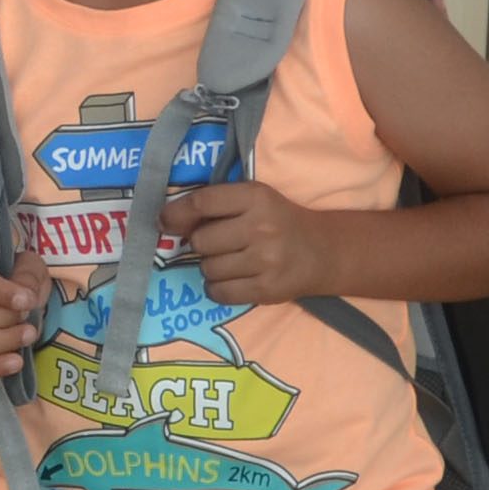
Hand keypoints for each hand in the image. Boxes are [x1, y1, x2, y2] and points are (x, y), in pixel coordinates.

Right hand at [0, 246, 48, 379]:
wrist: (19, 306)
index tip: (27, 301)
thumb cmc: (21, 282)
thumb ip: (27, 276)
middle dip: (3, 319)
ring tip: (29, 336)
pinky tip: (16, 363)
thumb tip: (24, 296)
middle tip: (29, 320)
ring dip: (2, 341)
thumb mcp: (30, 268)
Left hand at [159, 177, 337, 305]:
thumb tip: (166, 222)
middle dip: (202, 244)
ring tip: (234, 261)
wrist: (323, 252)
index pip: (201, 202)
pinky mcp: (268, 290)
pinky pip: (219, 292)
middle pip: (200, 241)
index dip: (176, 214)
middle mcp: (262, 227)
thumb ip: (214, 205)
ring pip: (208, 268)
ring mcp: (266, 261)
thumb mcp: (252, 200)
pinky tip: (233, 279)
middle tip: (221, 244)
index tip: (165, 223)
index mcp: (256, 197)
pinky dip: (218, 288)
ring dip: (211, 267)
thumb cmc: (277, 222)